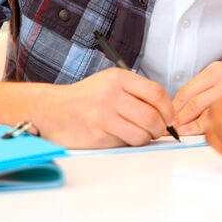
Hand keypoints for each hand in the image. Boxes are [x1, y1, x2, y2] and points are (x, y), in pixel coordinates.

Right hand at [36, 67, 173, 148]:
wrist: (52, 110)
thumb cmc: (85, 98)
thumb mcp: (110, 82)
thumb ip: (135, 91)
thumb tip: (164, 109)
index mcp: (118, 78)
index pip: (157, 93)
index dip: (168, 108)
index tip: (169, 116)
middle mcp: (112, 95)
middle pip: (153, 116)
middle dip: (161, 127)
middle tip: (158, 130)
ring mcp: (104, 115)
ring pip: (142, 133)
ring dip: (148, 138)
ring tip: (142, 134)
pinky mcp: (98, 134)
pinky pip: (126, 142)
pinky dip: (131, 143)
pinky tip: (125, 137)